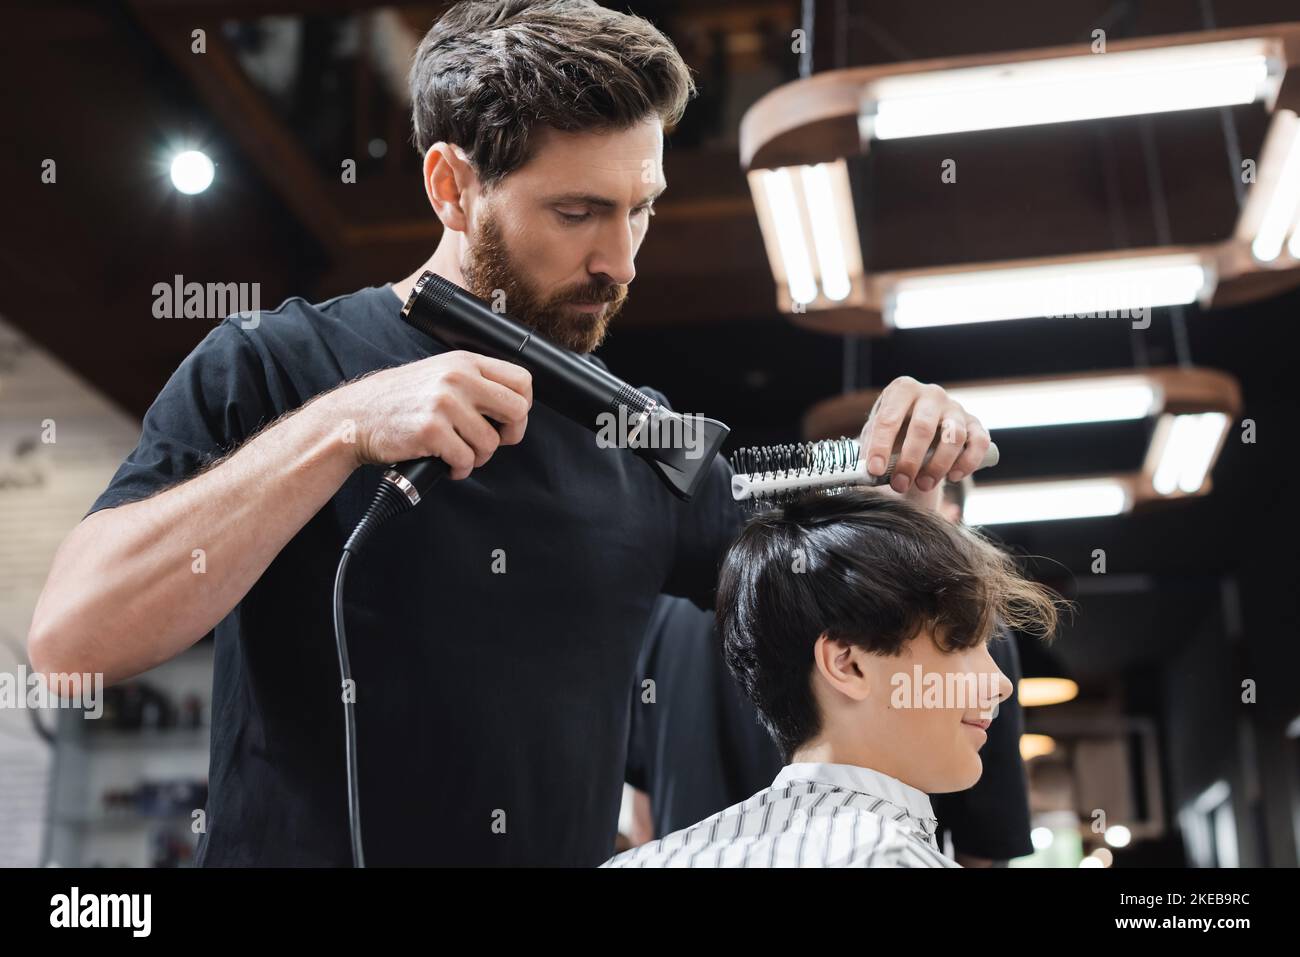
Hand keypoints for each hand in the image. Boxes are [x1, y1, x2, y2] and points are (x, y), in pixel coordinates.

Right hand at [326, 350, 532, 479]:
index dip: (522, 406)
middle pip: (516, 410)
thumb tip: (514, 406)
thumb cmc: (400, 400)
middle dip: (509, 435)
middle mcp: (458, 378)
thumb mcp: (439, 374)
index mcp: (465, 362)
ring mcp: (445, 403)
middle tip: (491, 442)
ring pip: (491, 443)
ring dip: (477, 457)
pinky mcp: (432, 431)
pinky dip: (459, 469)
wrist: (356, 416)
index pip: (522, 380)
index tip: (508, 420)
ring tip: (457, 452)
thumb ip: (475, 382)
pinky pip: (466, 460)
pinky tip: (445, 462)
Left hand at [857, 376, 990, 496]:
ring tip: (923, 485)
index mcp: (902, 390)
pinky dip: (968, 462)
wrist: (920, 432)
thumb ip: (872, 450)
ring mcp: (955, 408)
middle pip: (923, 427)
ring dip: (938, 466)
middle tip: (899, 484)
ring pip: (953, 436)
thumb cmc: (894, 433)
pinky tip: (953, 477)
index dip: (880, 447)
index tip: (875, 471)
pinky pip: (979, 443)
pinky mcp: (975, 423)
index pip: (889, 418)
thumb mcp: (877, 436)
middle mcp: (931, 394)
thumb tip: (867, 473)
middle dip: (910, 461)